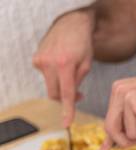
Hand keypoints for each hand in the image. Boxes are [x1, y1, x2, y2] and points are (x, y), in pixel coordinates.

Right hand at [32, 9, 93, 127]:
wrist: (71, 25)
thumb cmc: (83, 45)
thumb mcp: (86, 65)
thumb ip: (77, 82)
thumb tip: (70, 98)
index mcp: (65, 65)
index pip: (66, 94)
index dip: (67, 110)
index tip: (67, 123)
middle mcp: (49, 63)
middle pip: (55, 94)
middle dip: (66, 98)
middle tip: (79, 95)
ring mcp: (40, 61)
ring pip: (51, 86)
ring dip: (61, 85)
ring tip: (71, 72)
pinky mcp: (36, 59)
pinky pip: (47, 76)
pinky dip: (55, 75)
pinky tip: (61, 64)